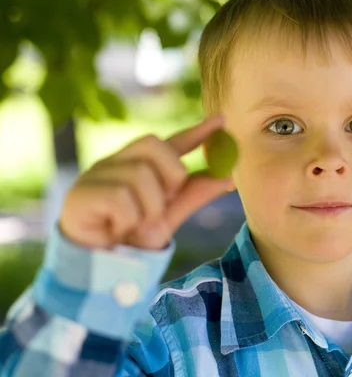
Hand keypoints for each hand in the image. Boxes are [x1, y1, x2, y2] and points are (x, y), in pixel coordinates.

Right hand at [59, 116, 233, 249]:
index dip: (195, 131)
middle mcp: (116, 163)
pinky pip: (121, 198)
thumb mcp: (169, 216)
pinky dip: (128, 220)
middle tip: (165, 201)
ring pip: (139, 175)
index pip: (169, 142)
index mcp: (138, 166)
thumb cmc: (132, 240)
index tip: (221, 121)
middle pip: (153, 144)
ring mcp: (96, 175)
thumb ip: (194, 194)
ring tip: (135, 226)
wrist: (100, 269)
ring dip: (148, 209)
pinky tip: (117, 230)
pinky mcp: (81, 193)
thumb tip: (230, 177)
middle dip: (170, 174)